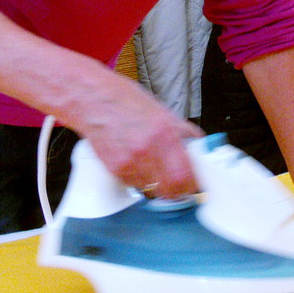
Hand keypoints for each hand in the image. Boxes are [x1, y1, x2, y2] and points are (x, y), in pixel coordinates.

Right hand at [75, 78, 203, 199]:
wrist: (94, 101)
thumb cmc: (126, 102)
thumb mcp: (163, 112)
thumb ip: (182, 133)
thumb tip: (199, 148)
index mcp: (165, 134)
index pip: (185, 178)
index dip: (191, 185)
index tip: (193, 183)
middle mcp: (148, 151)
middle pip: (170, 191)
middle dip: (176, 189)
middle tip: (176, 181)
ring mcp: (130, 163)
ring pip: (152, 191)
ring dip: (156, 184)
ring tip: (152, 164)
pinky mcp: (115, 169)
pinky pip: (134, 185)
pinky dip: (139, 179)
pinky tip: (136, 161)